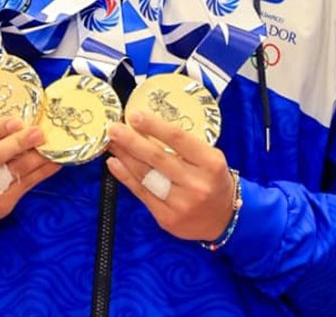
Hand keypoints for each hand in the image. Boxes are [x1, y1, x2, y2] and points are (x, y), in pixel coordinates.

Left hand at [107, 111, 236, 241]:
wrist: (223, 220)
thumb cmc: (213, 181)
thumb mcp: (209, 159)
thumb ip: (184, 146)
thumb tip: (147, 127)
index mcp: (210, 163)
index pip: (178, 139)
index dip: (154, 126)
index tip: (134, 115)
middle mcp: (196, 183)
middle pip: (158, 157)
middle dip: (132, 141)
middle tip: (114, 128)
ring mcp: (181, 203)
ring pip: (146, 176)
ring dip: (125, 157)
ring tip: (112, 143)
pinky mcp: (167, 218)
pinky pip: (141, 193)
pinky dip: (125, 177)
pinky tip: (115, 164)